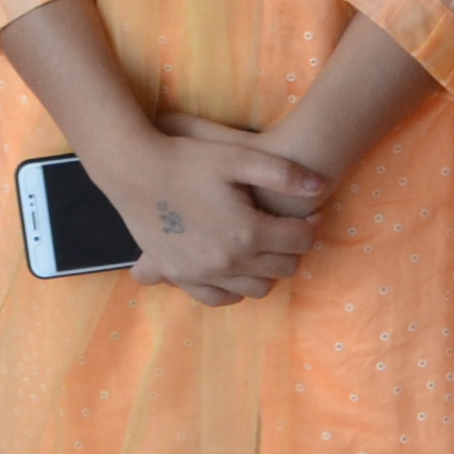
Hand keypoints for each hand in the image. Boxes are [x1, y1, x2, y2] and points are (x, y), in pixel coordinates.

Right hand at [97, 114, 327, 305]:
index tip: (307, 214)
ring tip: (261, 245)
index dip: (310, 226)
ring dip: (266, 269)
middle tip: (286, 228)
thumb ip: (282, 173)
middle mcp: (229, 261)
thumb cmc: (186, 158)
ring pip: (256, 288)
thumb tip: (320, 187)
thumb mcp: (237, 156)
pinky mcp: (181, 276)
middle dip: (292, 248)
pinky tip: (236, 267)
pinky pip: (220, 297)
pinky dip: (235, 287)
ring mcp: (203, 274)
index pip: (299, 241)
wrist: (133, 169)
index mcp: (247, 232)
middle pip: (283, 268)